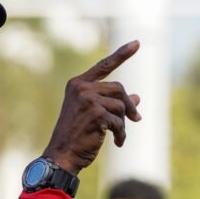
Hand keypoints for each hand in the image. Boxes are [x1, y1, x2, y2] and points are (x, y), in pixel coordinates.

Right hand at [43, 40, 141, 174]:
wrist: (62, 155)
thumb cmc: (76, 137)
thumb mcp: (93, 115)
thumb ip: (111, 103)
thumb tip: (137, 97)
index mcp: (77, 85)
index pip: (104, 66)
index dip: (122, 55)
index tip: (137, 43)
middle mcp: (82, 88)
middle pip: (118, 88)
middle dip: (128, 105)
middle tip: (137, 119)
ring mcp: (88, 100)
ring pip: (121, 106)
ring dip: (123, 123)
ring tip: (118, 136)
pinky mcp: (96, 114)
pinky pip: (119, 121)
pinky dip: (121, 134)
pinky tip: (117, 143)